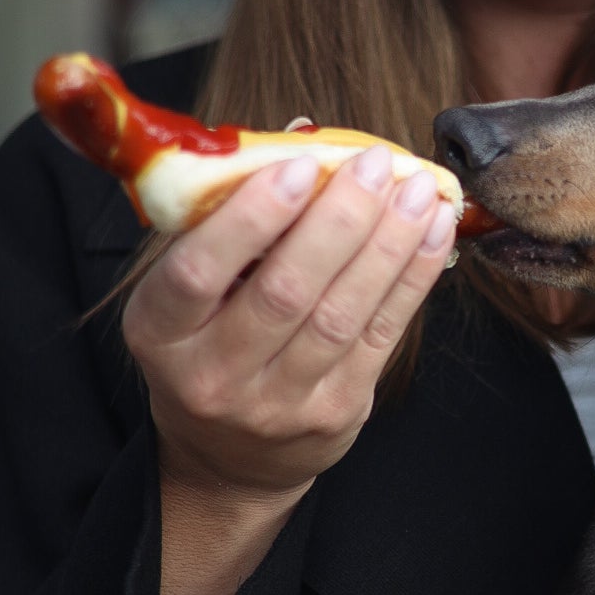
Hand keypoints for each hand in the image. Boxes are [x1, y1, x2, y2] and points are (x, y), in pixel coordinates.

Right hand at [126, 142, 455, 504]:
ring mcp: (277, 402)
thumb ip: (233, 216)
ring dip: (388, 244)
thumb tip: (304, 139)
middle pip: (284, 291)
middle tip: (376, 163)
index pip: (198, 273)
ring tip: (420, 190)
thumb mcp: (193, 289)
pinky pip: (381, 336)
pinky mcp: (335, 412)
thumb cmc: (209, 340)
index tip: (299, 167)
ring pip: (341, 313)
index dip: (250, 219)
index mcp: (160, 332)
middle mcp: (212, 375)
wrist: (229, 455)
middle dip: (339, 220)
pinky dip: (413, 278)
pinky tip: (434, 233)